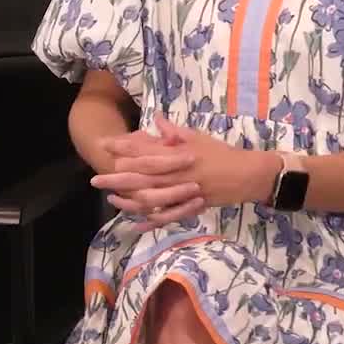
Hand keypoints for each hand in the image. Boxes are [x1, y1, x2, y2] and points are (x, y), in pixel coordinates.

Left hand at [92, 116, 280, 221]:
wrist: (247, 175)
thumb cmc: (222, 153)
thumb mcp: (199, 137)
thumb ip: (175, 132)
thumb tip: (158, 120)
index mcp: (178, 155)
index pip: (145, 151)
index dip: (123, 148)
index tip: (105, 145)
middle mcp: (176, 174)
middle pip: (141, 177)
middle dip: (117, 177)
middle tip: (95, 178)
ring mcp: (182, 192)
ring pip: (151, 198)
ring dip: (129, 199)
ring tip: (111, 198)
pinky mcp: (190, 206)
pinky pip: (168, 216)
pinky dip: (152, 220)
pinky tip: (136, 223)